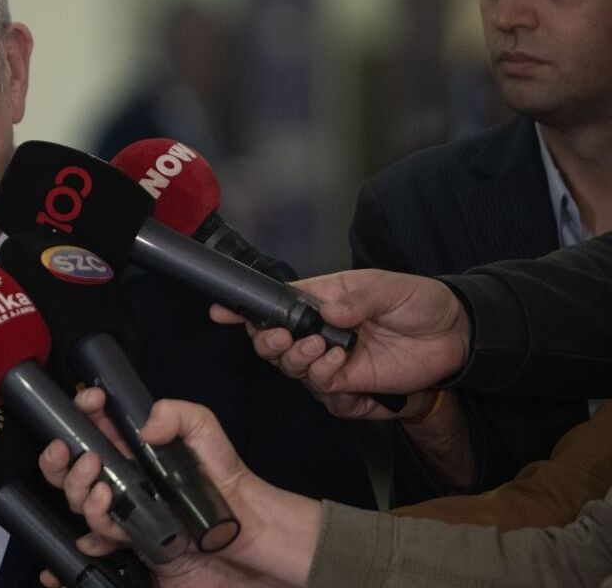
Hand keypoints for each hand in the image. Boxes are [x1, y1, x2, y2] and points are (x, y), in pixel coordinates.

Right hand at [37, 390, 314, 586]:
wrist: (240, 520)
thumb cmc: (221, 472)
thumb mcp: (202, 428)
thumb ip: (176, 413)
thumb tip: (144, 428)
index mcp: (127, 445)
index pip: (90, 424)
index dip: (82, 410)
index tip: (91, 402)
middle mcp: (117, 475)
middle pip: (69, 468)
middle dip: (57, 459)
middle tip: (68, 450)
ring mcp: (121, 507)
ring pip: (78, 501)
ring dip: (78, 491)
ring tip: (100, 488)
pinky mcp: (130, 537)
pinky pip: (98, 540)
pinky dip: (91, 538)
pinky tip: (97, 532)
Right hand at [211, 269, 470, 417]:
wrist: (455, 336)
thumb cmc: (419, 302)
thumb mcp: (388, 288)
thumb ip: (356, 299)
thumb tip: (326, 312)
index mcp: (320, 300)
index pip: (275, 304)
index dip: (246, 309)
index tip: (221, 311)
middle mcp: (318, 331)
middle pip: (272, 343)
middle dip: (267, 342)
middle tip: (283, 338)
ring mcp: (331, 359)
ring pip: (290, 368)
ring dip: (297, 359)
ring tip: (320, 347)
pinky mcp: (349, 384)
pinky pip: (321, 388)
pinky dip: (323, 376)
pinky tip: (340, 363)